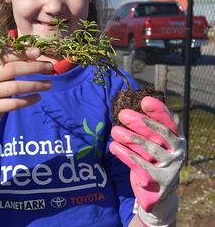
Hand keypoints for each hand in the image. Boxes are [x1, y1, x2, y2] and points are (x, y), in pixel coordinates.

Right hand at [0, 47, 52, 126]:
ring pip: (14, 87)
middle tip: (49, 67)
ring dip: (34, 85)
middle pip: (12, 69)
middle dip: (33, 67)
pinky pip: (13, 104)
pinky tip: (38, 97)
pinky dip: (28, 100)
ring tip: (49, 84)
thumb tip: (35, 52)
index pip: (6, 55)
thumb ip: (12, 62)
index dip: (23, 53)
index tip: (38, 52)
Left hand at [109, 96, 185, 225]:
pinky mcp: (162, 180)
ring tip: (115, 131)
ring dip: (131, 138)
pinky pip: (144, 167)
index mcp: (177, 137)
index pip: (171, 121)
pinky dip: (129, 156)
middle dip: (140, 122)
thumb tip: (126, 108)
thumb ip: (143, 127)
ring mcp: (172, 166)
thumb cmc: (151, 158)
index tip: (144, 101)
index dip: (159, 110)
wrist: (157, 191)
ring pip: (151, 149)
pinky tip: (115, 148)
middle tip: (122, 114)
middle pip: (160, 134)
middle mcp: (178, 151)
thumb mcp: (150, 140)